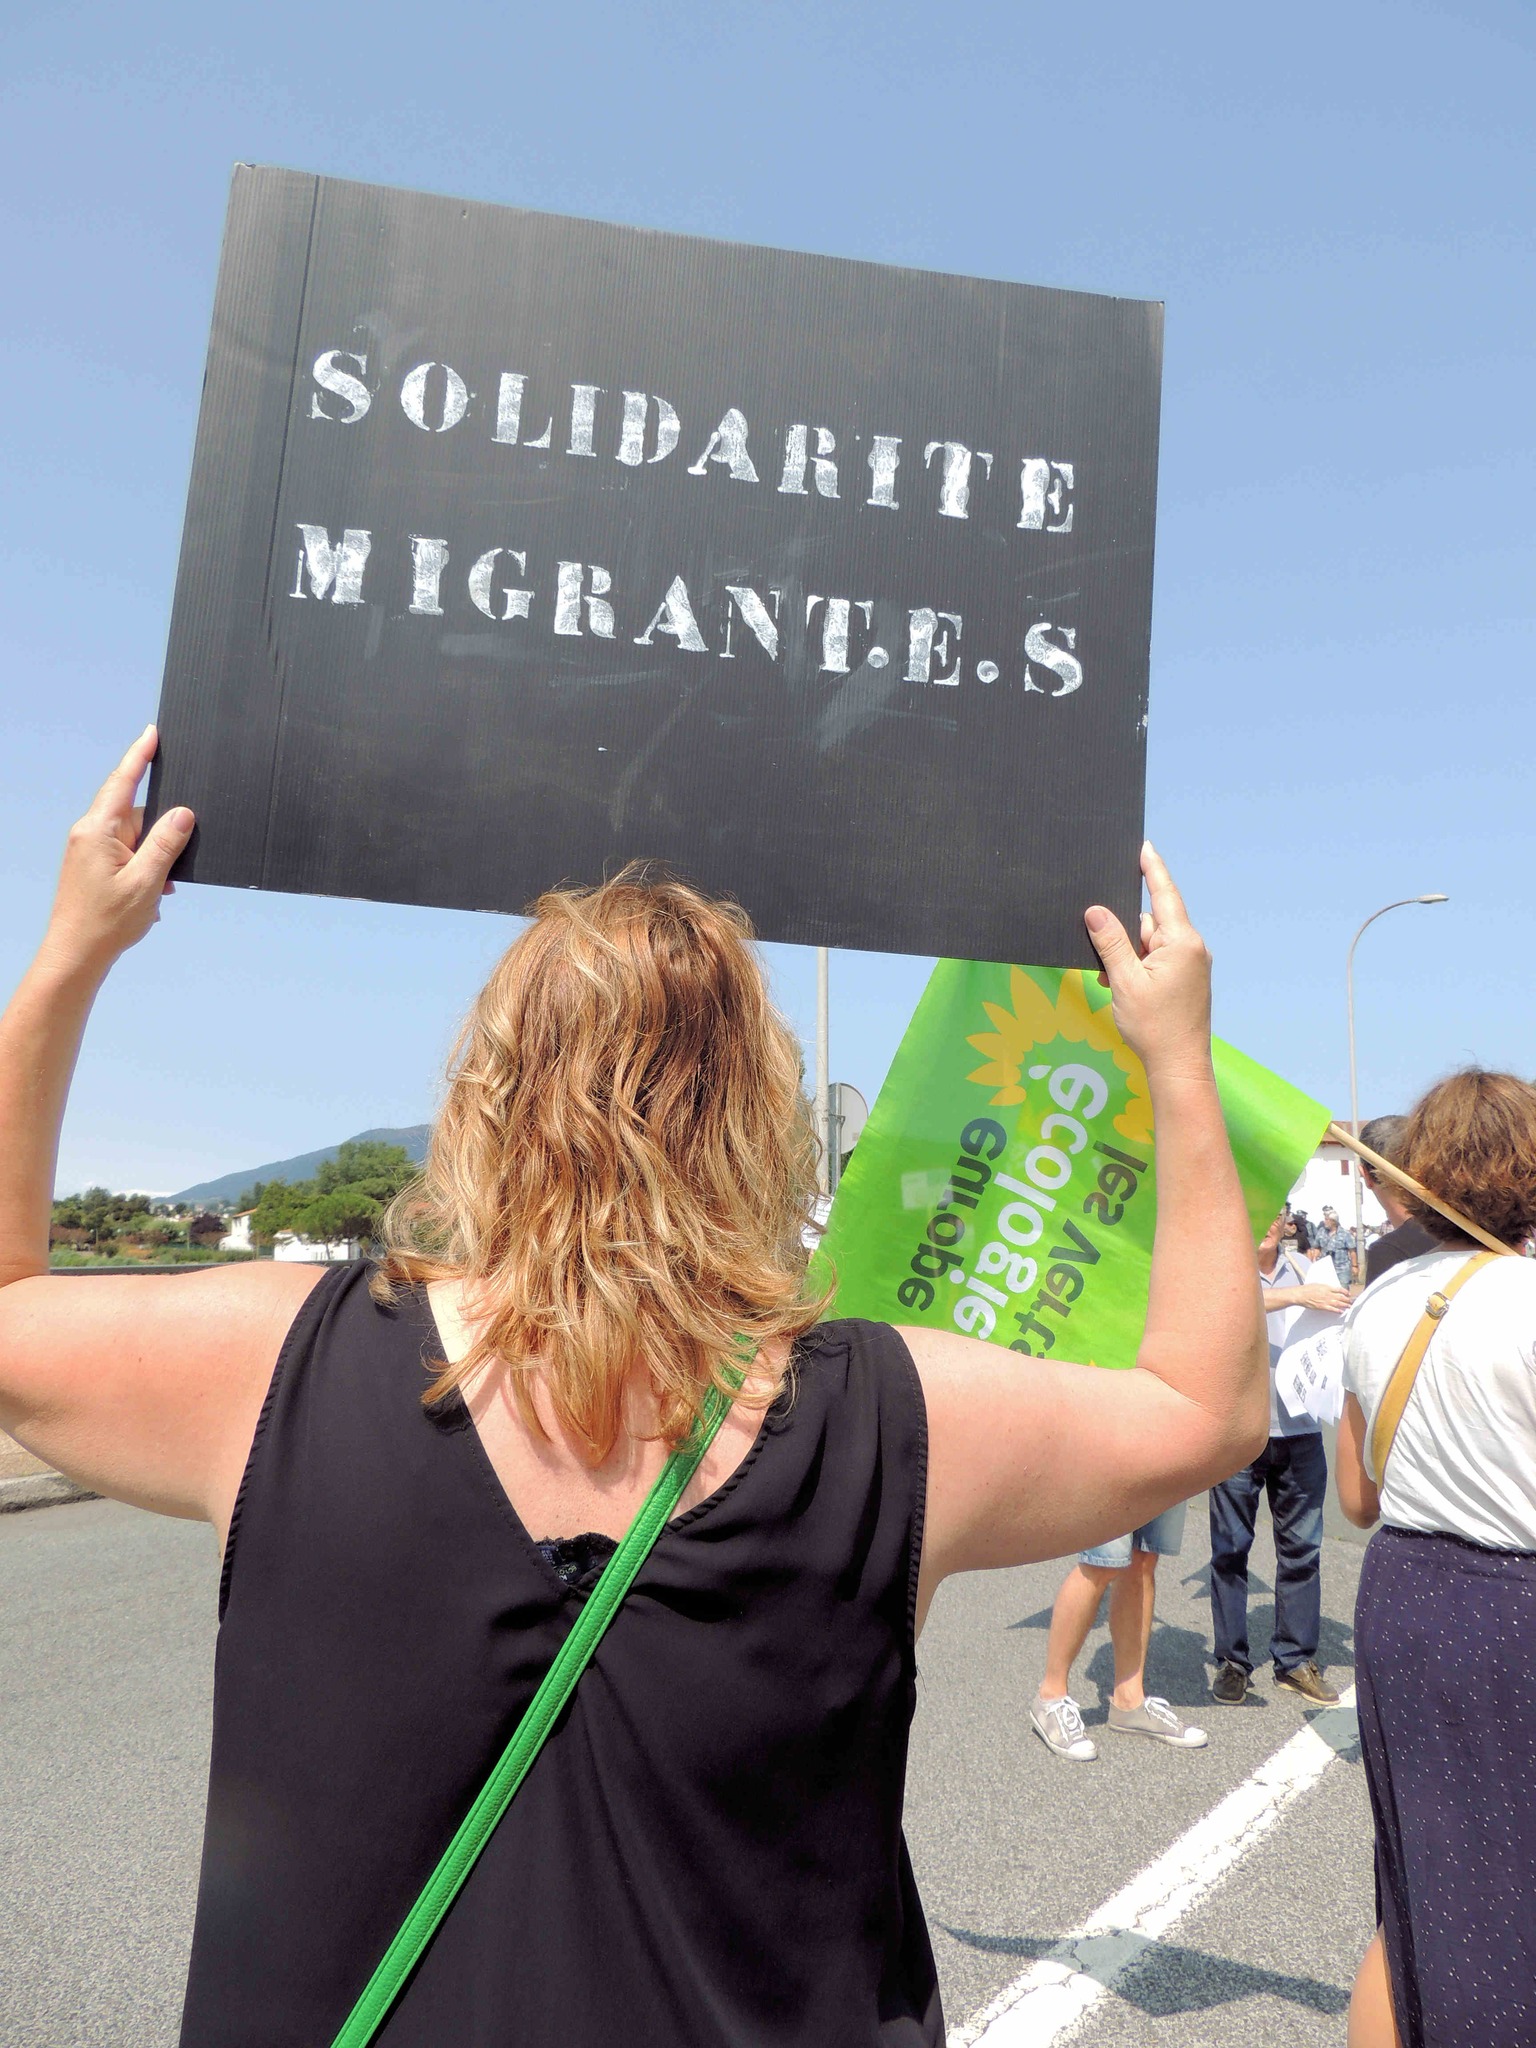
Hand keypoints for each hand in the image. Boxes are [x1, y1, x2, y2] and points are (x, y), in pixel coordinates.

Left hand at [41, 728, 194, 976]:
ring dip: (154, 860)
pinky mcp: (92, 865)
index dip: (140, 756)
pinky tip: (151, 896)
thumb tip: (184, 814)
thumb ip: (166, 843)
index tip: (152, 733)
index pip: (123, 781)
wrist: (76, 954)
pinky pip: (127, 854)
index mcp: (98, 830)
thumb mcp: (147, 880)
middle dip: (161, 836)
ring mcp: (89, 849)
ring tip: (157, 892)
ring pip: (135, 838)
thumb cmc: (106, 922)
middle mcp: (90, 833)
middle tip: (172, 867)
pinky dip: (144, 870)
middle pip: (137, 815)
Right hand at [1083, 844, 1210, 1075]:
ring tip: (1112, 984)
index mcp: (1182, 943)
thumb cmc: (1155, 1027)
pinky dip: (1138, 969)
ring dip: (1128, 958)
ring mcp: (1191, 965)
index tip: (1145, 847)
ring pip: (1150, 945)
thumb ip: (1110, 943)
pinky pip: (1157, 961)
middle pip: (1150, 923)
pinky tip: (1123, 989)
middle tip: (1104, 961)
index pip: (1164, 895)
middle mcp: (1192, 949)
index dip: (1152, 870)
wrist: (1179, 1066)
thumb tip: (1095, 912)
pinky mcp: (1186, 980)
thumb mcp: (1125, 981)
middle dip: (1124, 936)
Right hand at [1308, 1285, 1352, 1314]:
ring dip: (1345, 1305)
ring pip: (1339, 1303)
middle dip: (1348, 1299)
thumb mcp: (1318, 1284)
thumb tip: (1331, 1289)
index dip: (1345, 1292)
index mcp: (1327, 1287)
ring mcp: (1326, 1301)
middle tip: (1352, 1301)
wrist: (1301, 1294)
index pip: (1339, 1289)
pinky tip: (1341, 1311)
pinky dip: (1338, 1311)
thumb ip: (1325, 1287)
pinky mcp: (1323, 1307)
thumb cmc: (1307, 1289)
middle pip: (1341, 1297)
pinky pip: (1332, 1309)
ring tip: (1349, 1306)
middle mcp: (1328, 1294)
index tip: (1349, 1293)